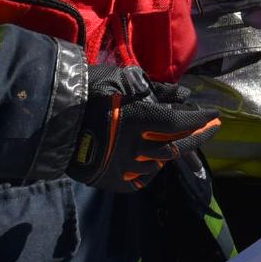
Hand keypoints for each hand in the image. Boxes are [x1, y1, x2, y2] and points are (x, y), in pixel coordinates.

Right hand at [69, 63, 219, 192]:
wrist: (47, 120)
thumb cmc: (86, 92)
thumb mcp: (122, 81)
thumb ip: (154, 90)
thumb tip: (181, 96)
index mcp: (139, 120)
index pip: (180, 124)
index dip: (199, 120)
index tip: (213, 115)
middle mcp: (136, 147)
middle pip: (176, 147)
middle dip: (198, 137)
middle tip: (213, 129)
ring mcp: (123, 167)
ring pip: (160, 165)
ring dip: (172, 153)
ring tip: (179, 143)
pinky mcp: (111, 181)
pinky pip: (140, 180)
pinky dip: (150, 170)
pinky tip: (153, 161)